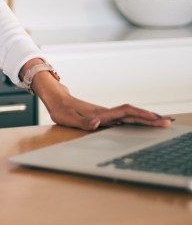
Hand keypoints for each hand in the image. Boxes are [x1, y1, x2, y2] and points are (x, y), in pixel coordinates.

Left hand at [31, 73, 171, 130]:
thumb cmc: (61, 109)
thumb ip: (83, 122)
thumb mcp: (68, 118)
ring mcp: (106, 115)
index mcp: (101, 113)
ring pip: (129, 116)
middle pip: (131, 114)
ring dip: (144, 119)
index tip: (154, 118)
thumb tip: (98, 123)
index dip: (139, 115)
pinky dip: (136, 121)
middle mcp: (106, 113)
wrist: (56, 99)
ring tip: (161, 123)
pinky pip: (124, 119)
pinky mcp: (104, 117)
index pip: (125, 112)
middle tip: (167, 122)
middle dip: (149, 118)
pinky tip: (142, 125)